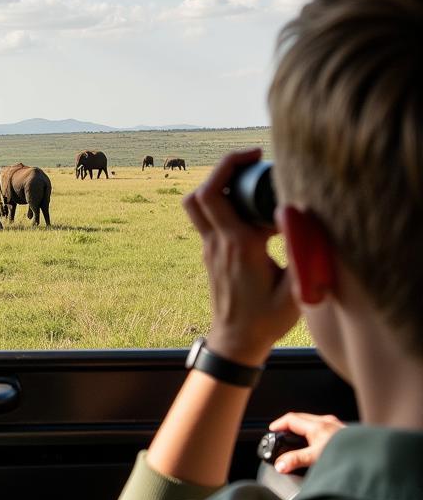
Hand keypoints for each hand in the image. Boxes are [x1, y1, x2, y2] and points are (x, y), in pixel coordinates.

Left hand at [183, 148, 298, 365]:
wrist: (237, 341)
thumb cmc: (267, 318)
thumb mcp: (296, 291)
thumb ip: (302, 255)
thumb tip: (300, 216)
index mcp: (238, 244)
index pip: (220, 193)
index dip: (236, 168)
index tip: (260, 157)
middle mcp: (218, 242)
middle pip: (201, 192)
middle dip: (221, 167)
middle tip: (250, 160)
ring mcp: (210, 248)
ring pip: (195, 205)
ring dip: (214, 185)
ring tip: (244, 179)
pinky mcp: (211, 254)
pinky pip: (206, 219)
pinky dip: (220, 204)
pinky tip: (247, 208)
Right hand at [269, 412, 344, 472]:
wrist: (373, 459)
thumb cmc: (348, 456)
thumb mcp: (316, 459)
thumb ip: (296, 461)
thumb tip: (280, 465)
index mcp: (317, 426)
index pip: (291, 418)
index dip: (279, 424)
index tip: (272, 430)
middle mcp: (327, 423)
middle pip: (302, 419)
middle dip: (290, 425)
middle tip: (283, 434)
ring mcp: (337, 427)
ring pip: (315, 422)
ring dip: (305, 428)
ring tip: (301, 439)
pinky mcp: (346, 434)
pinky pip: (327, 428)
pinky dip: (318, 433)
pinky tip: (321, 444)